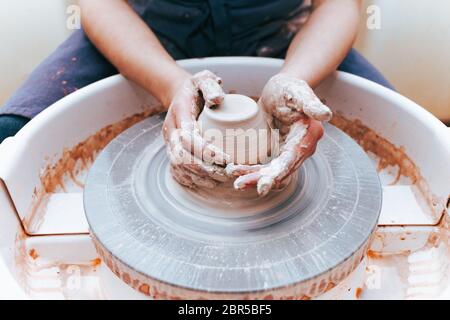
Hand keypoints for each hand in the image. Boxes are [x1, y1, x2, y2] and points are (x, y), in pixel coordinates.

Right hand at [163, 70, 231, 188]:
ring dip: (198, 176)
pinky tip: (205, 182)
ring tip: (219, 179)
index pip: (188, 138)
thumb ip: (210, 85)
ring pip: (178, 166)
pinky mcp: (172, 151)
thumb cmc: (196, 88)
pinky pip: (175, 170)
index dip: (206, 151)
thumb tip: (218, 99)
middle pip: (181, 157)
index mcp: (179, 114)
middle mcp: (171, 131)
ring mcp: (170, 143)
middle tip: (226, 173)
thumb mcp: (203, 79)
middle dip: (204, 169)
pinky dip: (189, 179)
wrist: (180, 94)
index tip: (226, 158)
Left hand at [226, 73, 331, 195]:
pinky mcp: (277, 152)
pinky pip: (265, 166)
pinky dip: (252, 170)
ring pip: (272, 171)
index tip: (262, 187)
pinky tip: (236, 170)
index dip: (277, 174)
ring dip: (254, 177)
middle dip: (260, 180)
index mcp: (308, 136)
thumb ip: (311, 104)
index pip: (291, 160)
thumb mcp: (298, 93)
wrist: (282, 89)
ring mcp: (289, 152)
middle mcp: (301, 148)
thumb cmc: (290, 88)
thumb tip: (326, 114)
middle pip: (280, 171)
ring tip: (234, 178)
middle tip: (238, 184)